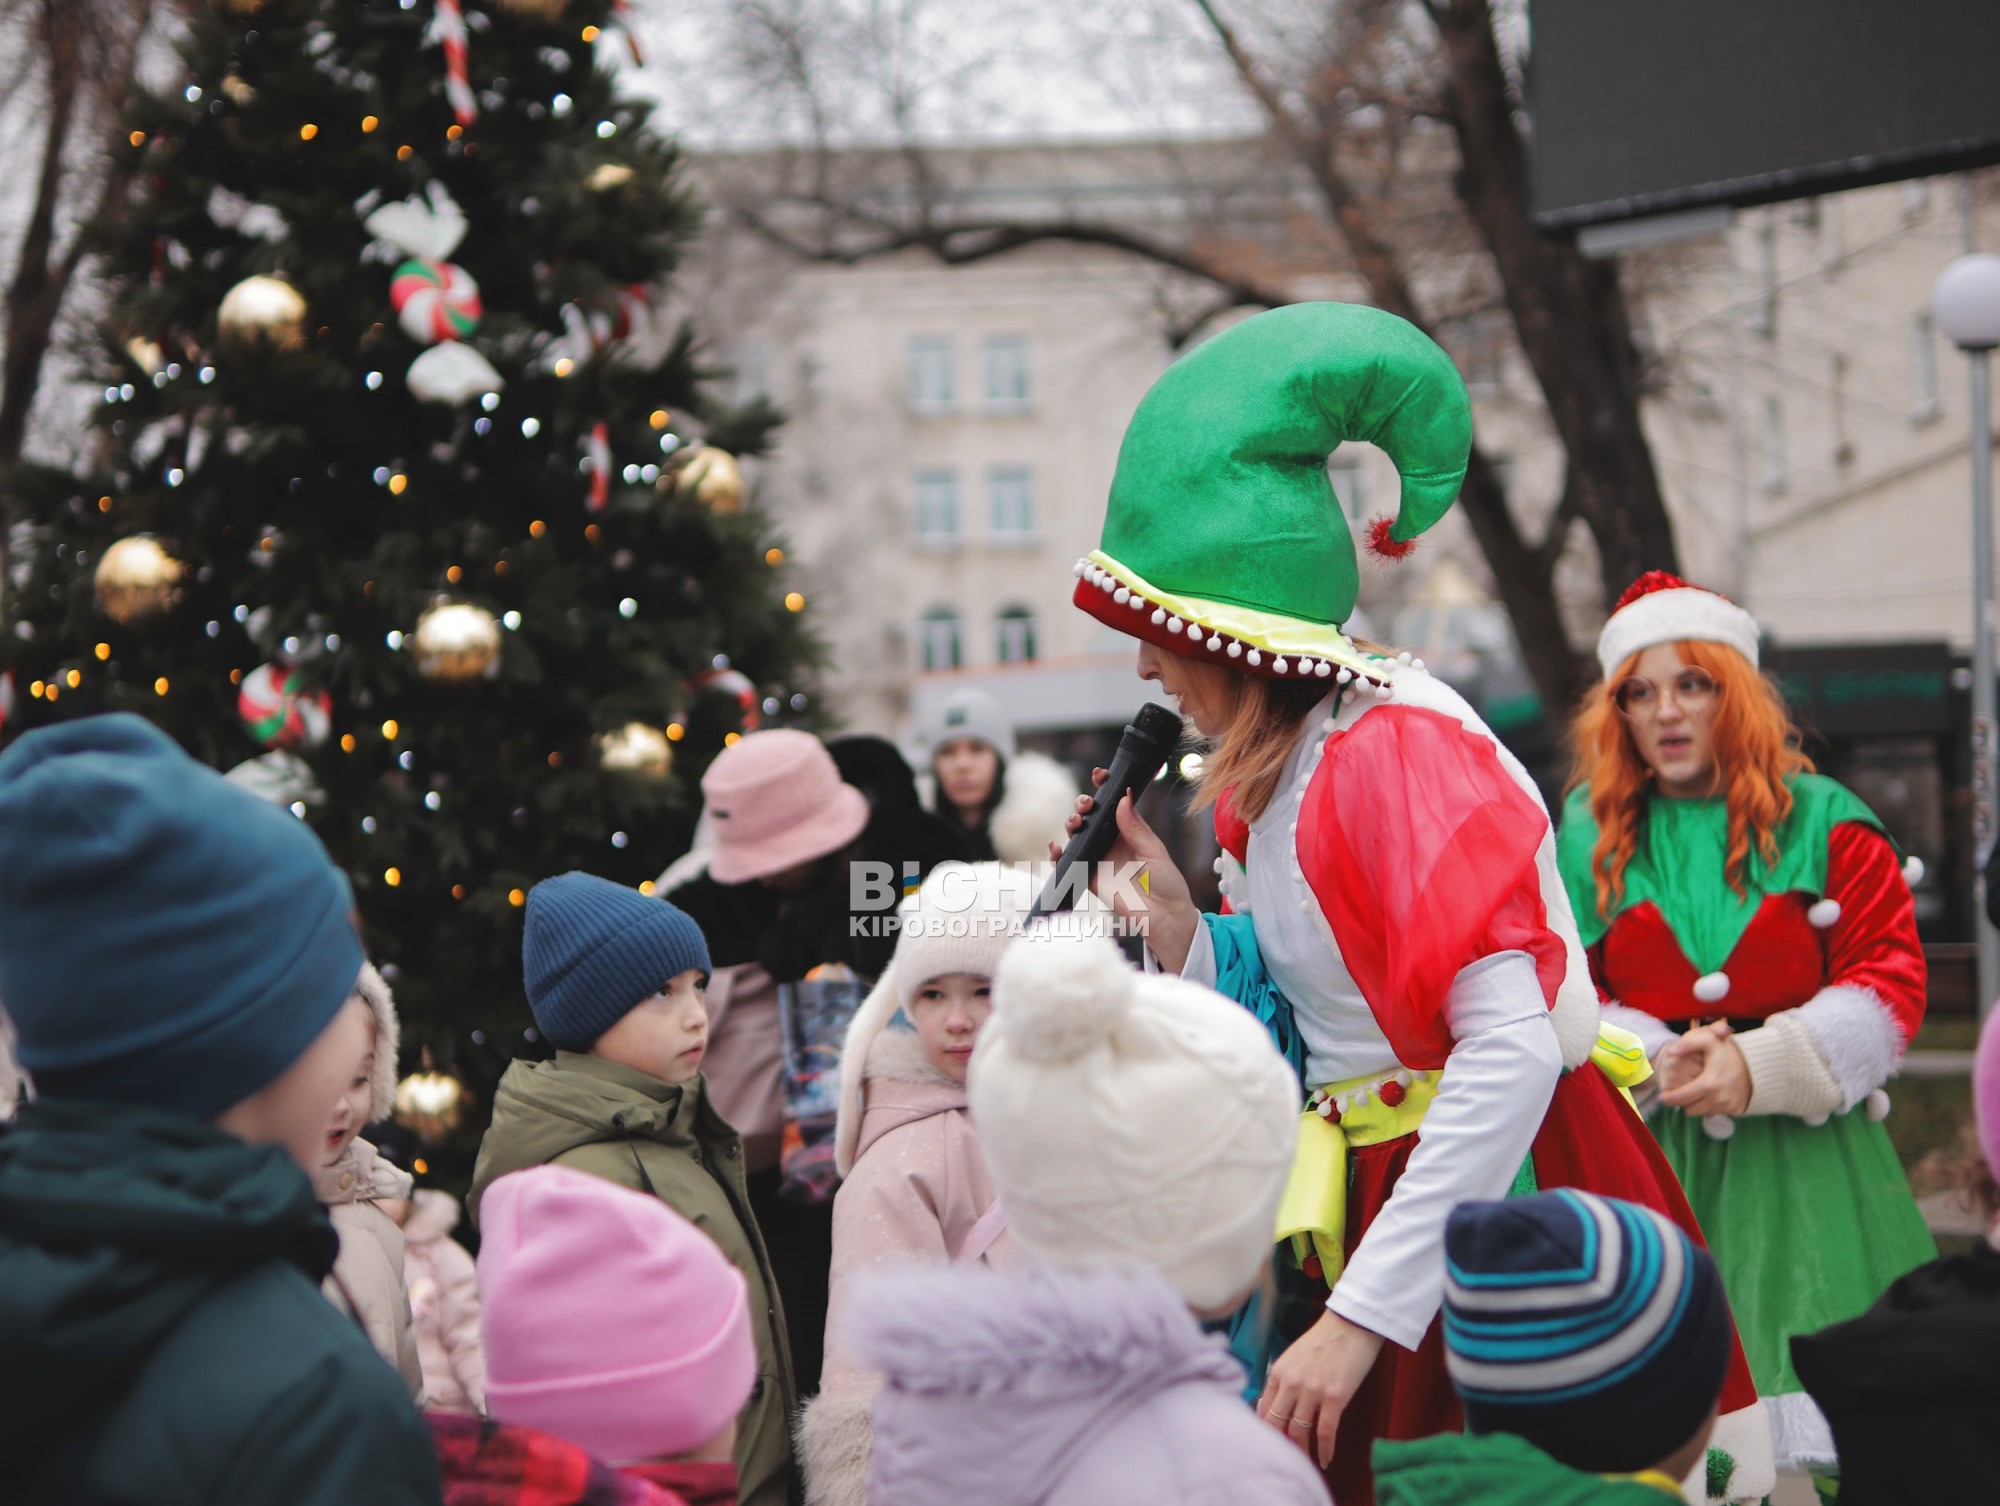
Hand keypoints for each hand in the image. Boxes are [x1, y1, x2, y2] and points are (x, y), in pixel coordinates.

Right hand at [1049, 767, 1198, 968]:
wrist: (1163, 915)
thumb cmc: (1166, 881)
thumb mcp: (1153, 851)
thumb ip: (1135, 827)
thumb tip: (1122, 798)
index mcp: (1128, 830)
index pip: (1113, 803)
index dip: (1104, 787)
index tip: (1100, 774)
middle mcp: (1111, 841)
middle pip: (1090, 816)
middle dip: (1083, 804)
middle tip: (1086, 805)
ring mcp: (1098, 857)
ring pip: (1077, 834)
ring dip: (1071, 824)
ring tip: (1075, 824)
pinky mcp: (1089, 877)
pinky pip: (1068, 862)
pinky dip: (1057, 854)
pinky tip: (1055, 848)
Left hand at [1256, 1309, 1383, 1468]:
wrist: (1351, 1325)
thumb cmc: (1323, 1340)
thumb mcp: (1294, 1357)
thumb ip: (1283, 1380)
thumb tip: (1276, 1407)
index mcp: (1278, 1372)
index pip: (1264, 1409)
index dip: (1266, 1429)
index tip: (1271, 1443)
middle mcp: (1291, 1384)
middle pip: (1277, 1424)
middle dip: (1280, 1444)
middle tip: (1285, 1458)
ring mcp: (1312, 1392)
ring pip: (1300, 1432)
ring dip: (1302, 1450)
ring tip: (1305, 1462)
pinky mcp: (1335, 1397)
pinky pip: (1326, 1432)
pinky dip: (1325, 1450)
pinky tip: (1326, 1460)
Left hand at [1657, 1024, 1751, 1116]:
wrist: (1758, 1063)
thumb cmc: (1729, 1052)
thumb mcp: (1709, 1041)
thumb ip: (1689, 1043)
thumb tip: (1673, 1051)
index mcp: (1709, 1084)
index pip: (1682, 1098)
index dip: (1669, 1098)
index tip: (1662, 1096)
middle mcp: (1719, 1099)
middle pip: (1690, 1110)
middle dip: (1683, 1102)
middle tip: (1681, 1092)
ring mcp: (1729, 1107)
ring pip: (1702, 1112)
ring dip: (1697, 1104)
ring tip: (1697, 1090)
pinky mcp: (1736, 1110)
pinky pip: (1716, 1112)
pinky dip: (1711, 1105)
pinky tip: (1712, 1093)